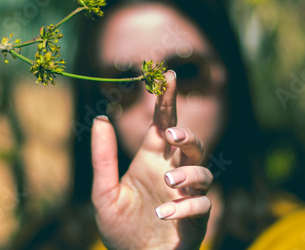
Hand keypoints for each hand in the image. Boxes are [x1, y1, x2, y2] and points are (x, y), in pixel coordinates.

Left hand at [91, 71, 212, 249]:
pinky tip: (165, 213)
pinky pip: (202, 205)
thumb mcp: (103, 192)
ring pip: (204, 171)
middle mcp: (172, 173)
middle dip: (187, 135)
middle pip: (192, 144)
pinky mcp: (196, 219)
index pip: (163, 125)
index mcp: (151, 161)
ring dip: (189, 172)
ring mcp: (186, 195)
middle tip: (171, 136)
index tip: (168, 76)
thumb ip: (103, 158)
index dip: (166, 100)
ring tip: (169, 180)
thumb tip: (99, 118)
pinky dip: (186, 205)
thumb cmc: (119, 228)